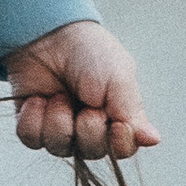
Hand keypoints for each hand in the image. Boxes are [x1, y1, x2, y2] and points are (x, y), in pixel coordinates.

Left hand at [4, 17, 156, 161]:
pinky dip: (34, 119)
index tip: (115, 123)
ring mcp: (60, 129)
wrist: (48, 34)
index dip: (118, 142)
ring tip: (59, 95)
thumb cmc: (90, 53)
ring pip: (59, 148)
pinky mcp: (32, 126)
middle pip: (91, 152)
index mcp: (117, 118)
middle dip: (87, 126)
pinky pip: (31, 140)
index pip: (123, 150)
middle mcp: (90, 129)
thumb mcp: (119, 78)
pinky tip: (38, 99)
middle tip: (85, 101)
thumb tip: (154, 140)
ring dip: (58, 119)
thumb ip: (134, 113)